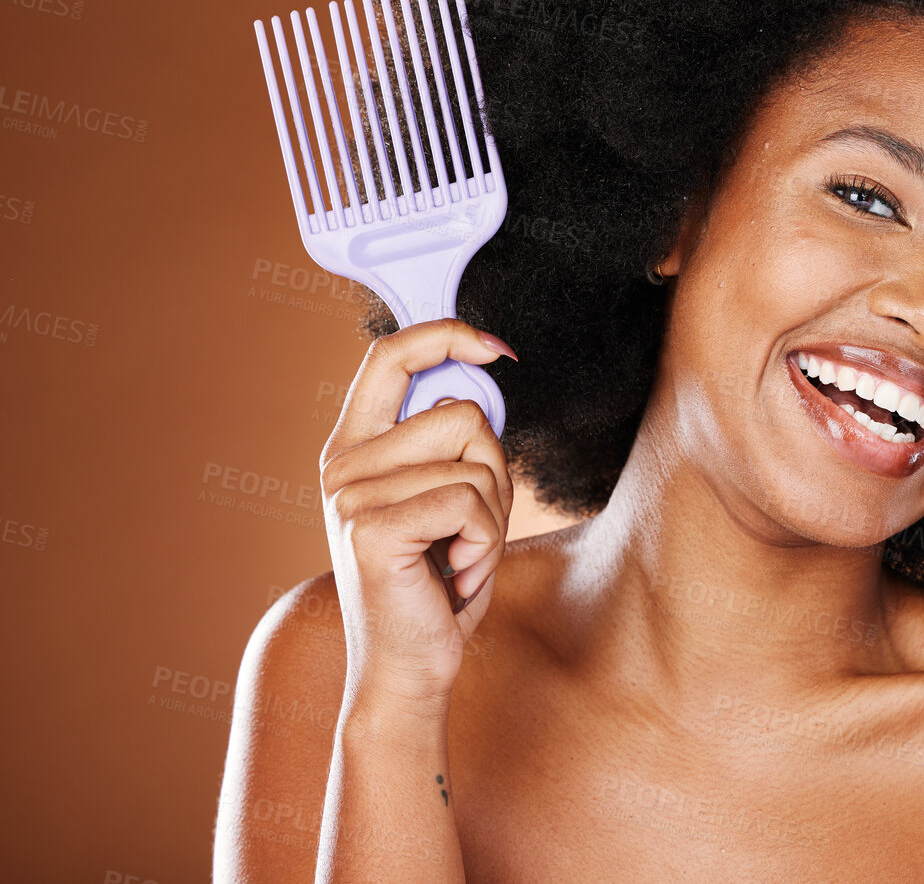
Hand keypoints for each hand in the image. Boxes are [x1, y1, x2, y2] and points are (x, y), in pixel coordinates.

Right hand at [318, 318, 515, 708]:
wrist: (406, 670)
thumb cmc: (436, 585)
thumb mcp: (443, 498)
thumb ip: (448, 442)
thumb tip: (477, 380)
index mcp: (355, 448)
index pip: (389, 356)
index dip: (446, 335)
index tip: (497, 348)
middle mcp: (344, 465)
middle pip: (462, 412)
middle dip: (495, 471)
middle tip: (470, 528)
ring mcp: (351, 496)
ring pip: (476, 462)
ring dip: (493, 516)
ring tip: (459, 557)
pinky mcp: (372, 529)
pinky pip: (471, 503)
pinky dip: (484, 543)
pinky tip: (454, 575)